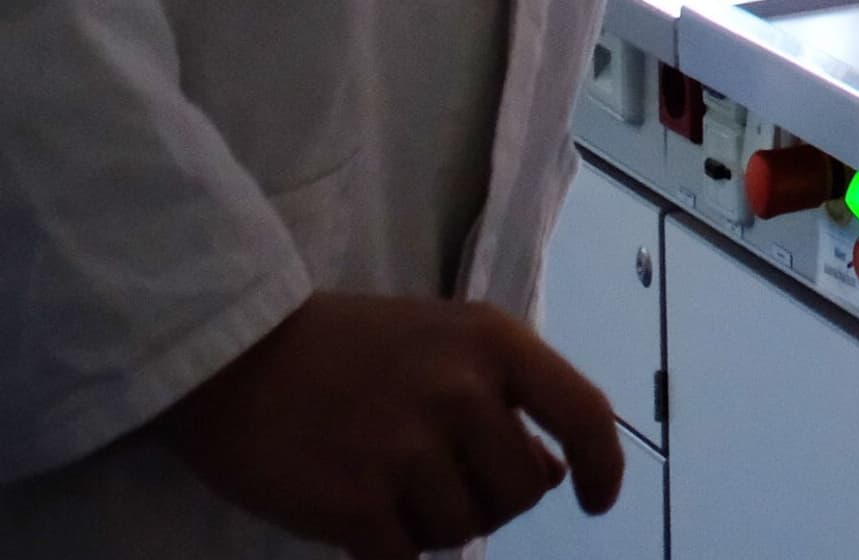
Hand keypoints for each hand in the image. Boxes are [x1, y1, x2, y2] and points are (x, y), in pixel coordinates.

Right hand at [163, 293, 620, 559]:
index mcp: (494, 342)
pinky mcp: (354, 503)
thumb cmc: (347, 349)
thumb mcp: (445, 344)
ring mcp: (407, 448)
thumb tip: (554, 472)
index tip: (596, 501)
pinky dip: (390, 551)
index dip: (603, 466)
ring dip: (433, 526)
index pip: (584, 413)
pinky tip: (363, 521)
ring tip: (389, 487)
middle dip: (491, 501)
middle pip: (521, 492)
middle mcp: (462, 391)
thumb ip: (505, 399)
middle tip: (439, 481)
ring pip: (463, 530)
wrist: (231, 357)